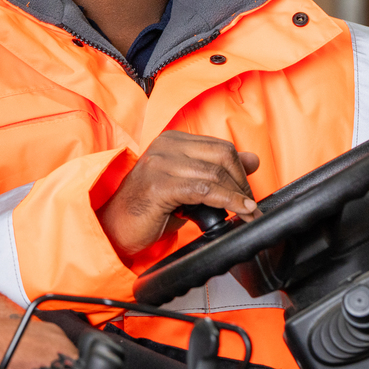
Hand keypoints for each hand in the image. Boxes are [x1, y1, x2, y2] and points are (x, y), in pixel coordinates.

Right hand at [97, 131, 259, 259]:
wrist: (115, 227)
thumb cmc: (148, 209)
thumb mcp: (187, 185)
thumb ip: (215, 171)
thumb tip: (253, 159)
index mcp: (173, 140)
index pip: (219, 146)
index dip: (240, 170)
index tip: (249, 193)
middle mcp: (166, 145)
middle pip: (222, 155)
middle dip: (243, 182)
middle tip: (251, 206)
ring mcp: (161, 163)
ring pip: (215, 173)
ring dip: (239, 196)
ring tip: (249, 212)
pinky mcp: (160, 185)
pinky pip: (204, 190)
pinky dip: (228, 202)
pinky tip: (239, 211)